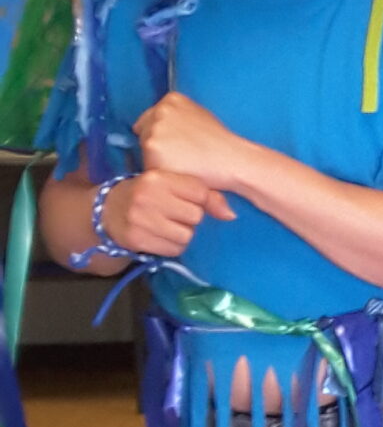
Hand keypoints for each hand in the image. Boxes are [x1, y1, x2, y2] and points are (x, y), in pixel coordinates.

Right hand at [104, 170, 232, 256]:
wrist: (108, 210)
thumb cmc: (149, 194)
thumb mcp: (171, 184)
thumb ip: (205, 194)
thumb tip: (230, 215)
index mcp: (157, 177)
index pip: (200, 192)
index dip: (199, 200)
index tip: (186, 199)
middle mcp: (146, 196)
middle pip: (195, 216)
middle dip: (190, 218)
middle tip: (174, 213)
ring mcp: (140, 219)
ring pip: (187, 235)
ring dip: (183, 234)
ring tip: (167, 225)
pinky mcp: (136, 239)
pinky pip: (174, 249)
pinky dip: (172, 246)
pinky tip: (160, 236)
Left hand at [135, 92, 246, 192]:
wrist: (232, 161)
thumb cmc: (222, 145)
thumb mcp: (202, 116)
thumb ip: (179, 115)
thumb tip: (164, 124)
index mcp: (172, 100)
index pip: (150, 117)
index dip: (162, 134)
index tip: (175, 143)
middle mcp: (160, 110)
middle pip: (144, 131)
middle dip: (158, 143)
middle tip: (181, 154)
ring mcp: (155, 128)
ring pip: (144, 148)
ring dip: (157, 157)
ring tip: (182, 162)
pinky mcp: (151, 148)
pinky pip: (147, 162)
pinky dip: (159, 169)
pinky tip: (178, 169)